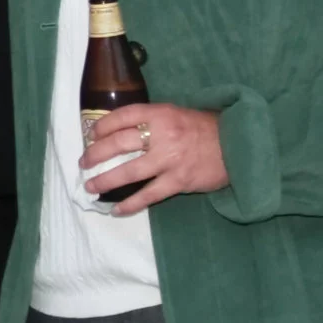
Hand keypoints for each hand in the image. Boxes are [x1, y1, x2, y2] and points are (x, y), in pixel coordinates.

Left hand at [81, 103, 230, 214]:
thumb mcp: (177, 114)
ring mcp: (171, 159)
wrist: (238, 146)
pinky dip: (131, 203)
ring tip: (91, 187)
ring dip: (106, 180)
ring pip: (129, 171)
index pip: (124, 116)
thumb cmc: (204, 129)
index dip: (103, 125)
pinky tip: (117, 209)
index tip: (91, 135)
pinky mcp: (179, 181)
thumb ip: (152, 120)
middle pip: (120, 143)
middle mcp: (164, 134)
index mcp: (162, 114)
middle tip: (84, 162)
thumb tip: (119, 132)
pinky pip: (149, 195)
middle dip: (96, 154)